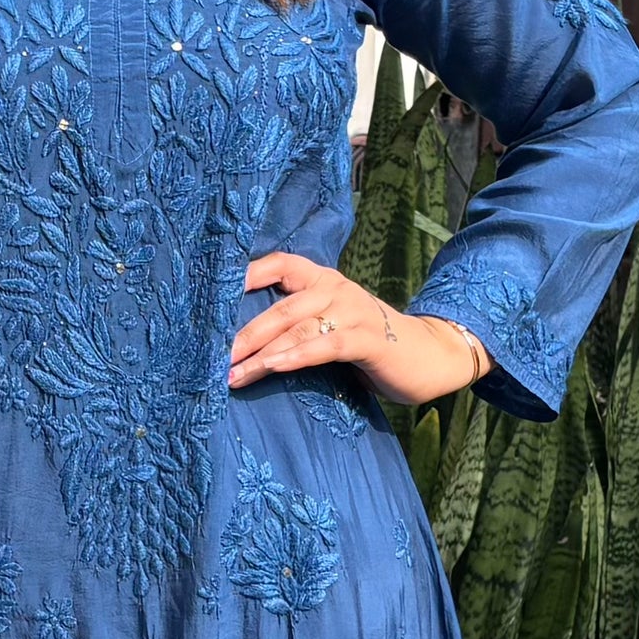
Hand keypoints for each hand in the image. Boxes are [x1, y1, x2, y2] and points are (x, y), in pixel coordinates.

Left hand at [228, 250, 490, 406]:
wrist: (427, 356)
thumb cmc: (369, 345)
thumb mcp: (330, 326)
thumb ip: (298, 325)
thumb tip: (244, 343)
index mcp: (323, 280)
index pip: (280, 264)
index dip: (246, 273)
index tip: (211, 294)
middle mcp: (335, 288)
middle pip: (279, 307)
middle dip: (242, 334)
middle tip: (210, 356)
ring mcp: (353, 312)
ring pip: (297, 329)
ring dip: (261, 355)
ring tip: (232, 375)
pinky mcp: (368, 340)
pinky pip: (325, 345)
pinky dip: (297, 356)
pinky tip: (274, 367)